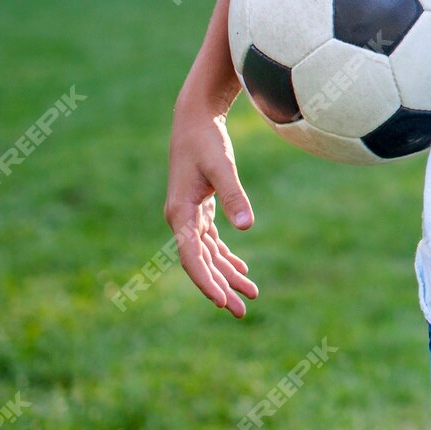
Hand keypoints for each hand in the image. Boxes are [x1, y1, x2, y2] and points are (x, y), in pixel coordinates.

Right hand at [165, 92, 259, 317]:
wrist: (194, 118)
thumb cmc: (206, 140)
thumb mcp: (222, 167)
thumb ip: (234, 196)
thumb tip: (247, 227)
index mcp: (180, 214)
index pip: (192, 258)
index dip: (206, 281)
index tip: (222, 301)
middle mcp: (180, 219)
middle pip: (201, 263)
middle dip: (221, 287)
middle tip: (242, 311)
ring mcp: (189, 215)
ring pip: (208, 255)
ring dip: (227, 274)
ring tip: (251, 295)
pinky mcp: (199, 207)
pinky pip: (211, 241)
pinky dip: (225, 256)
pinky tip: (242, 269)